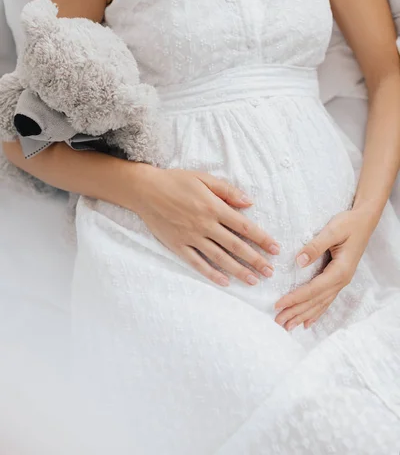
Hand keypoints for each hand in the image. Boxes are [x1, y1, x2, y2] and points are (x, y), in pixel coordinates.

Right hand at [133, 166, 280, 286]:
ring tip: (253, 280)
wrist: (145, 190)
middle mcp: (204, 224)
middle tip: (270, 271)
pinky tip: (224, 282)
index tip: (275, 249)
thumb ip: (227, 191)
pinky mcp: (178, 245)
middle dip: (255, 259)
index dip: (261, 238)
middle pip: (235, 245)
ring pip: (219, 257)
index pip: (244, 226)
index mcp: (213, 207)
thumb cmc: (176, 181)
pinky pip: (197, 263)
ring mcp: (191, 237)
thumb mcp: (203, 178)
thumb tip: (249, 202)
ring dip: (238, 270)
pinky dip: (211, 273)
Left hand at [274, 209, 373, 330]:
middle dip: (296, 312)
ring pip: (320, 304)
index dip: (295, 298)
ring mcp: (341, 281)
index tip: (278, 304)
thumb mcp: (332, 230)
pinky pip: (326, 300)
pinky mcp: (339, 278)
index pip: (313, 289)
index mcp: (340, 270)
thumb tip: (299, 261)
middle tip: (278, 321)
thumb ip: (315, 246)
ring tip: (289, 327)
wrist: (364, 221)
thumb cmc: (348, 224)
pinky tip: (308, 322)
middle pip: (315, 301)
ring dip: (304, 315)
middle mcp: (341, 280)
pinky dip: (316, 312)